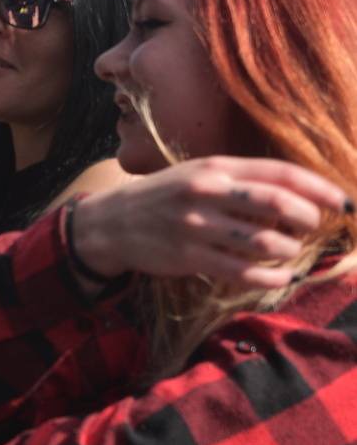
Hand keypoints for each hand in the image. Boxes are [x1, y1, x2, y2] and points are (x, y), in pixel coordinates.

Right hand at [72, 156, 352, 288]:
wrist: (111, 222)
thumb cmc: (165, 198)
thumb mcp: (199, 175)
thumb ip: (242, 180)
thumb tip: (299, 197)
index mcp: (216, 167)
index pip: (280, 173)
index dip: (319, 188)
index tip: (343, 201)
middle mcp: (207, 192)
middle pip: (277, 203)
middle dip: (308, 218)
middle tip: (314, 227)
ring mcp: (197, 225)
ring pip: (263, 241)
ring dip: (288, 250)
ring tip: (289, 251)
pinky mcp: (188, 256)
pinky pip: (242, 271)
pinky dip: (270, 277)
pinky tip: (281, 277)